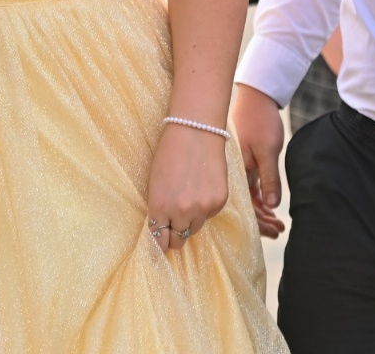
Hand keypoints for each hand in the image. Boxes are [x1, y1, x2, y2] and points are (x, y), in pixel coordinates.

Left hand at [145, 122, 228, 251]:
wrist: (195, 131)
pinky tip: (202, 188)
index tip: (162, 241)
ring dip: (191, 221)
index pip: (159, 240)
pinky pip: (210, 215)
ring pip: (195, 229)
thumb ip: (159, 209)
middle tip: (175, 224)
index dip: (160, 242)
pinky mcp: (219, 201)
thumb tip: (164, 229)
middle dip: (175, 235)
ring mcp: (202, 208)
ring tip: (188, 199)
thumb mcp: (155, 183)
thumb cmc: (170, 153)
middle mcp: (181, 212)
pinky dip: (206, 208)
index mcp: (159, 207)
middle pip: (178, 241)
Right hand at [229, 85, 284, 237]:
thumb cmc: (261, 120)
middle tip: (279, 230)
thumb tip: (272, 205)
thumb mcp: (268, 150)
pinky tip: (269, 204)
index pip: (246, 205)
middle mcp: (235, 172)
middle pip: (246, 204)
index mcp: (238, 171)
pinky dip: (259, 196)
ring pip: (248, 196)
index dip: (259, 221)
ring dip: (262, 209)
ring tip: (278, 222)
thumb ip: (270, 178)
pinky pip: (248, 185)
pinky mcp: (242, 161)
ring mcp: (238, 166)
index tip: (274, 231)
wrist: (255, 96)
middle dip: (262, 220)